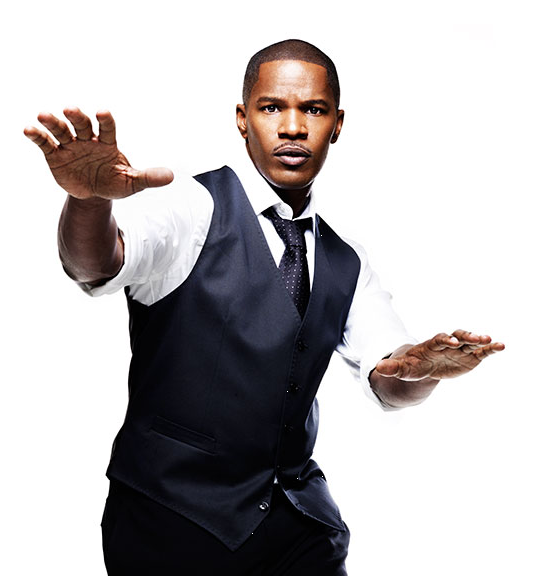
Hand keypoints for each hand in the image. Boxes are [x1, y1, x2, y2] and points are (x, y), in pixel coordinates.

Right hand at [24, 108, 172, 198]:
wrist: (95, 195)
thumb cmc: (115, 183)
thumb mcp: (132, 183)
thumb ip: (149, 177)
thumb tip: (172, 176)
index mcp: (108, 143)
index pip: (107, 128)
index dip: (105, 120)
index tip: (102, 113)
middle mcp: (88, 140)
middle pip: (81, 124)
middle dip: (77, 117)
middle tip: (71, 109)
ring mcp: (71, 146)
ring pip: (61, 130)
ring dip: (53, 122)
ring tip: (43, 116)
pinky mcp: (55, 155)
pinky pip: (45, 143)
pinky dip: (37, 136)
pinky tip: (28, 129)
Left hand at [375, 330, 504, 380]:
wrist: (424, 367)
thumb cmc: (412, 366)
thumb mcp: (402, 369)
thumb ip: (392, 368)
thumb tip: (377, 368)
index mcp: (431, 345)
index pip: (438, 340)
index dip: (445, 340)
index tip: (452, 342)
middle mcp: (448, 344)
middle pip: (457, 336)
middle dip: (466, 337)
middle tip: (477, 338)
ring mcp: (460, 349)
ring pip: (471, 342)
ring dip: (481, 340)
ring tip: (492, 341)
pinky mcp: (470, 356)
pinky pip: (482, 351)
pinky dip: (491, 348)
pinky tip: (502, 346)